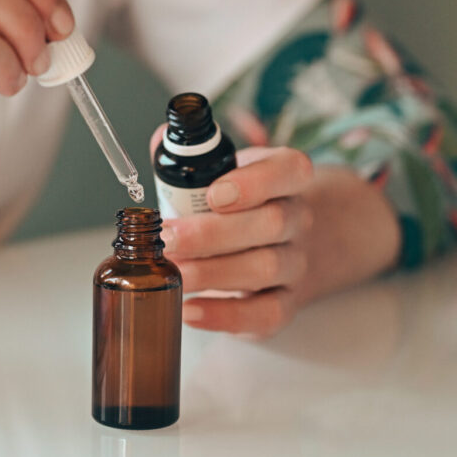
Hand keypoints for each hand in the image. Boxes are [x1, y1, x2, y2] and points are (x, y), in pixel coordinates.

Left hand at [157, 138, 400, 337]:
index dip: (255, 181)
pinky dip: (225, 316)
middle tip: (167, 239)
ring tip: (172, 273)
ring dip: (212, 272)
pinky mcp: (285, 303)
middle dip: (212, 233)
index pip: (289, 170)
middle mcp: (297, 219)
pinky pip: (265, 313)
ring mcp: (295, 263)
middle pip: (271, 223)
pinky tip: (190, 310)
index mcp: (287, 178)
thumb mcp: (228, 172)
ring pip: (265, 267)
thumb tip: (159, 141)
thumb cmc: (244, 206)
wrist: (291, 245)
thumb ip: (191, 157)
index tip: (213, 194)